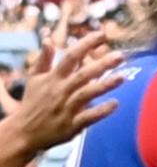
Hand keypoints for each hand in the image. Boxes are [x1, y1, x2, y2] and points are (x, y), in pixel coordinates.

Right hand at [15, 32, 124, 152]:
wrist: (24, 132)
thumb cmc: (33, 103)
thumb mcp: (34, 79)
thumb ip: (44, 60)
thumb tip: (49, 39)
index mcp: (53, 78)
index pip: (71, 57)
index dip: (86, 44)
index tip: (102, 34)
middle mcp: (61, 91)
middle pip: (83, 74)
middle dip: (101, 64)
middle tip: (120, 55)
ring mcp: (67, 108)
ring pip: (87, 94)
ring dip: (104, 85)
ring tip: (123, 77)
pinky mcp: (72, 125)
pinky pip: (89, 117)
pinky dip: (101, 111)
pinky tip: (115, 104)